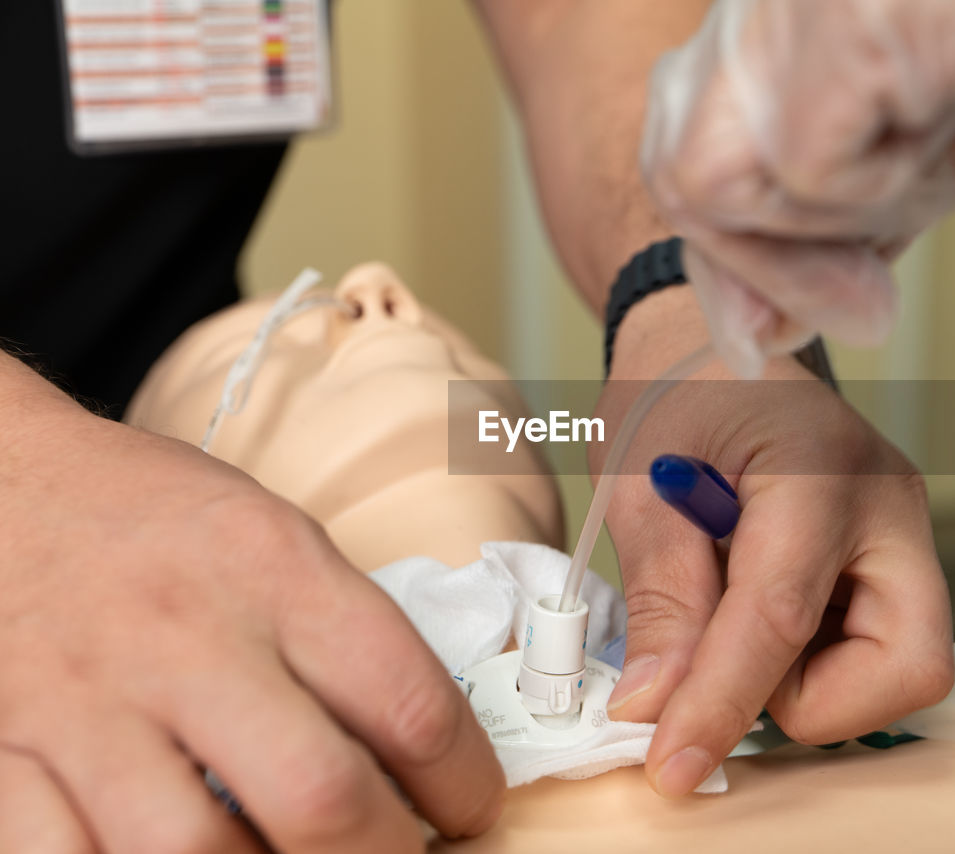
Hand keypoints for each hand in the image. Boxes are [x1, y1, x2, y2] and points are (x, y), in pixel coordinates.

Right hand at [0, 362, 503, 851]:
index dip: (465, 782)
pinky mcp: (6, 751)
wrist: (10, 484)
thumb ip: (343, 639)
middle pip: (316, 793)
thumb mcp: (277, 539)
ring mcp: (86, 701)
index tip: (472, 810)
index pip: (409, 699)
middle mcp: (186, 634)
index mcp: (275, 568)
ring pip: (191, 852)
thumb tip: (418, 754)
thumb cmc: (160, 520)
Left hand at [595, 287, 953, 796]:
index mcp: (816, 470)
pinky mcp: (893, 556)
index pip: (780, 617)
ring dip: (809, 680)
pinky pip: (878, 646)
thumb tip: (657, 706)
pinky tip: (758, 610)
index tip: (671, 764)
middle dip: (813, 701)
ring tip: (731, 618)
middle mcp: (888, 506)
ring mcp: (903, 532)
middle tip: (726, 668)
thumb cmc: (674, 396)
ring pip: (901, 667)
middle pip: (906, 664)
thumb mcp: (641, 490)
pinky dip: (815, 659)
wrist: (712, 348)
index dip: (722, 703)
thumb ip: (661, 601)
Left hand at [641, 0, 954, 375]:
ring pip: (713, 174)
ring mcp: (795, 1)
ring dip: (824, 228)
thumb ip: (826, 234)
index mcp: (768, 21)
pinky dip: (877, 191)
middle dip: (765, 259)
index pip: (679, 148)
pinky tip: (944, 136)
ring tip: (923, 179)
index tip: (765, 327)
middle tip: (865, 289)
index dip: (724, 250)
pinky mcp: (850, 20)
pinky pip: (799, 166)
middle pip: (676, 165)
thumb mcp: (914, 166)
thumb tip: (762, 324)